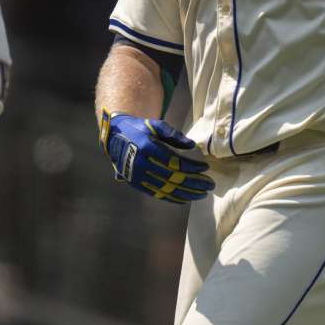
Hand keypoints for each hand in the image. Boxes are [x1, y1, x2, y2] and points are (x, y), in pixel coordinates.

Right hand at [97, 111, 214, 203]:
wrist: (114, 137)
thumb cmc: (138, 128)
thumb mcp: (154, 125)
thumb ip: (173, 134)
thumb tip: (191, 145)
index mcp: (147, 149)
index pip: (175, 163)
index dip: (192, 167)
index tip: (206, 168)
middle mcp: (142, 165)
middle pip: (173, 179)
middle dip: (194, 183)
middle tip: (210, 185)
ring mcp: (138, 177)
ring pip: (167, 189)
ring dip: (187, 193)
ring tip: (202, 194)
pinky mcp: (136, 184)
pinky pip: (157, 194)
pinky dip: (172, 198)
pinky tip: (185, 199)